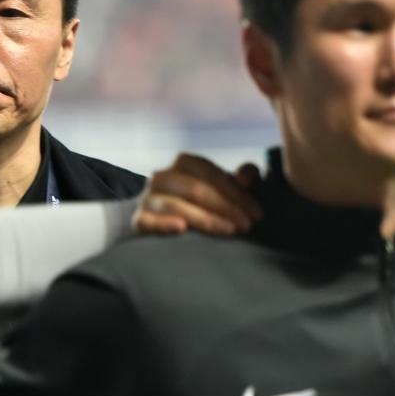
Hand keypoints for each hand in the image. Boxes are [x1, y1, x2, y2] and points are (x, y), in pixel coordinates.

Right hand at [132, 153, 261, 235]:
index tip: (257, 214)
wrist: (157, 219)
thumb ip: (238, 180)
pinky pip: (147, 220)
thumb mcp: (219, 188)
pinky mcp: (138, 220)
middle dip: (225, 207)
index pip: (211, 173)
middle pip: (195, 189)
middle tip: (246, 226)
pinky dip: (163, 223)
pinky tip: (181, 229)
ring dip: (205, 219)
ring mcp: (148, 198)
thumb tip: (251, 173)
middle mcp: (163, 177)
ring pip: (175, 205)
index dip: (237, 193)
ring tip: (228, 231)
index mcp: (184, 164)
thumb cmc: (196, 202)